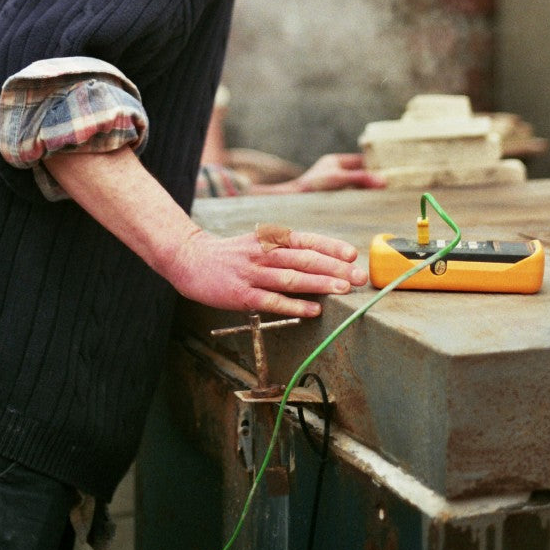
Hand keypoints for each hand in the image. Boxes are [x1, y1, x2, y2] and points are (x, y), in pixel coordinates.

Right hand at [165, 225, 367, 317]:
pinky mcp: (241, 294)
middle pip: (304, 259)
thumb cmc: (231, 254)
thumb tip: (320, 258)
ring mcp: (252, 273)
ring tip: (343, 290)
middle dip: (334, 267)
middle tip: (359, 276)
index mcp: (269, 239)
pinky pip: (271, 300)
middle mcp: (263, 253)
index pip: (305, 240)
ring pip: (291, 278)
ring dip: (319, 284)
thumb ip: (284, 248)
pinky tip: (312, 310)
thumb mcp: (258, 242)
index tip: (352, 254)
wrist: (191, 259)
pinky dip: (294, 305)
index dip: (329, 246)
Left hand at [254, 153, 385, 194]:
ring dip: (369, 191)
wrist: (291, 202)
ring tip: (386, 196)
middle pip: (362, 174)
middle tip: (394, 185)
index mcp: (338, 161)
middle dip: (375, 179)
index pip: (362, 160)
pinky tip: (371, 206)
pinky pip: (352, 197)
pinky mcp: (333, 199)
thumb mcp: (338, 179)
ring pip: (358, 186)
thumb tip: (384, 181)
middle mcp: (337, 172)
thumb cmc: (311, 186)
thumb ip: (360, 178)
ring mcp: (335, 185)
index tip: (393, 170)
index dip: (377, 164)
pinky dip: (362, 200)